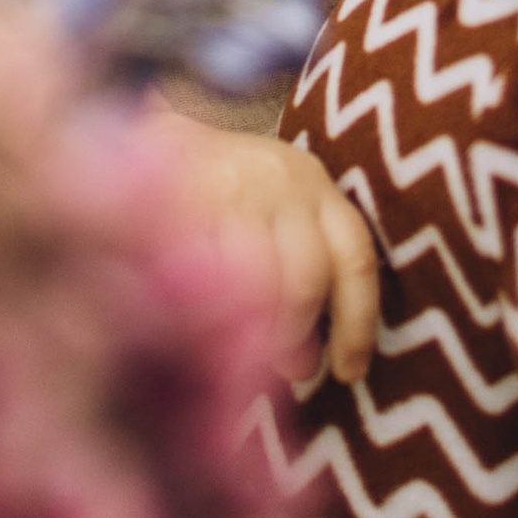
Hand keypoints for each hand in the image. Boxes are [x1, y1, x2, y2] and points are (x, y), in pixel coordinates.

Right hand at [175, 126, 380, 388]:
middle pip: (306, 277)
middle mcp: (285, 182)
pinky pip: (208, 276)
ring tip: (249, 358)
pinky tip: (209, 334)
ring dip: (257, 331)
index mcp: (318, 188)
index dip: (358, 323)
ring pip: (259, 281)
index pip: (355, 258)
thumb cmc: (230, 196)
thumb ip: (301, 271)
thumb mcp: (282, 213)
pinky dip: (211, 316)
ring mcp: (234, 190)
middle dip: (298, 334)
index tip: (350, 370)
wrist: (159, 146)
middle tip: (291, 368)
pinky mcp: (187, 203)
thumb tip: (311, 359)